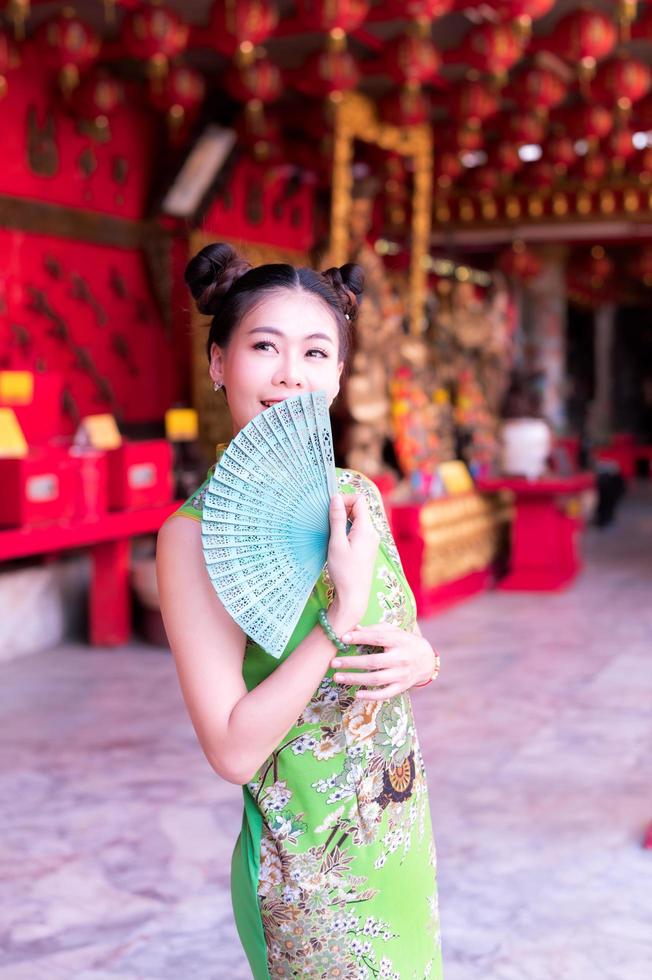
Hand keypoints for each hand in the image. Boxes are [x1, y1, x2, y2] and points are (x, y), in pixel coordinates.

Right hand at [326, 493, 379, 624]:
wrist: (354, 597)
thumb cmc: (344, 572)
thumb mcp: (336, 543)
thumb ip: (336, 519)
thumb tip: (336, 498)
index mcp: (366, 529)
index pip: (360, 500)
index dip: (344, 499)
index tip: (330, 507)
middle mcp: (372, 532)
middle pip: (359, 509)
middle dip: (343, 508)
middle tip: (326, 519)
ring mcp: (371, 541)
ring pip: (357, 520)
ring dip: (343, 520)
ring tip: (330, 531)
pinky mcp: (367, 548)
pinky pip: (357, 531)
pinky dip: (346, 530)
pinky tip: (336, 540)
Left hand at [329, 623, 437, 699]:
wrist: (426, 659)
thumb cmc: (403, 641)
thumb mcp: (393, 631)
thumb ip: (374, 629)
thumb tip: (352, 628)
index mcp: (399, 640)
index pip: (378, 638)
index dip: (360, 638)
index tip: (343, 638)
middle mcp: (401, 658)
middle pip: (373, 661)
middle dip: (352, 662)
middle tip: (333, 662)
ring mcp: (401, 674)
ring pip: (376, 679)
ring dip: (355, 679)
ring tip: (337, 677)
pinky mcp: (401, 687)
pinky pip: (385, 693)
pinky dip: (371, 696)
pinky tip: (357, 694)